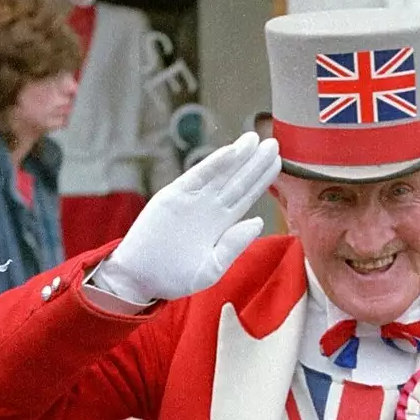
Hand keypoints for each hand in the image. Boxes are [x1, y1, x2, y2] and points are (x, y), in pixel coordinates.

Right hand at [92, 132, 280, 302]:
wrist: (140, 279)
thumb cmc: (175, 278)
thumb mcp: (212, 268)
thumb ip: (234, 245)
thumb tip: (258, 221)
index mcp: (220, 225)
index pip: (246, 197)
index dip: (262, 180)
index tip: (279, 163)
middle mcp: (208, 208)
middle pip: (237, 181)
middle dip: (255, 163)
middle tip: (274, 143)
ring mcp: (191, 201)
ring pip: (221, 175)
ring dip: (239, 157)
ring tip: (256, 140)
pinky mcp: (174, 196)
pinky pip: (197, 177)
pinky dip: (213, 164)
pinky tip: (231, 152)